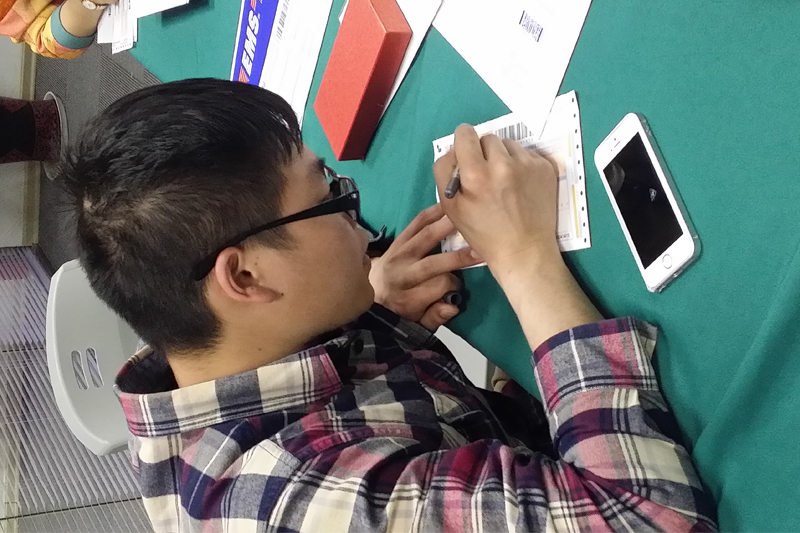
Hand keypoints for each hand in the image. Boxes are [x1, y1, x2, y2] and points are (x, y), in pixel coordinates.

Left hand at [369, 204, 482, 330]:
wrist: (372, 290)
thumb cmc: (401, 308)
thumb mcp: (417, 322)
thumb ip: (435, 317)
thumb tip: (453, 306)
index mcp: (406, 297)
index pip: (437, 287)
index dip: (454, 285)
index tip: (460, 285)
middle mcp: (401, 274)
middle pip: (431, 264)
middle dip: (457, 257)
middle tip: (479, 250)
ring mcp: (398, 253)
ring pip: (424, 236)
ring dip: (447, 226)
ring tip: (468, 218)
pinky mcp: (397, 239)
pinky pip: (416, 222)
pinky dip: (432, 212)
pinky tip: (449, 206)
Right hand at [434, 124, 559, 279]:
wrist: (524, 250)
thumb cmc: (484, 233)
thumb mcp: (452, 208)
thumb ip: (445, 173)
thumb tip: (453, 150)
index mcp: (475, 174)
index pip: (464, 134)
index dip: (463, 143)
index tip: (467, 155)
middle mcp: (502, 163)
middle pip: (487, 138)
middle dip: (483, 152)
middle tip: (486, 175)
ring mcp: (527, 164)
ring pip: (508, 145)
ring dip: (503, 157)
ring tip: (505, 182)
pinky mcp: (545, 167)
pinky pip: (526, 154)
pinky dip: (521, 165)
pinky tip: (521, 186)